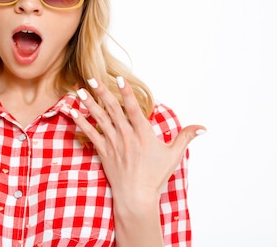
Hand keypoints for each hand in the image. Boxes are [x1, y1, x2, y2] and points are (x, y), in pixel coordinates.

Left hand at [71, 77, 204, 204]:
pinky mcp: (104, 152)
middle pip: (112, 110)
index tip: (120, 79)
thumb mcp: (174, 155)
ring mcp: (113, 144)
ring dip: (89, 104)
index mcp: (143, 134)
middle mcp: (126, 136)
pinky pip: (90, 134)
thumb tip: (204, 128)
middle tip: (92, 78)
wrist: (137, 198)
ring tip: (80, 91)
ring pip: (99, 119)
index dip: (126, 93)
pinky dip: (81, 123)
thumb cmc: (155, 176)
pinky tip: (73, 113)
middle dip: (102, 93)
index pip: (133, 109)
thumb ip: (186, 137)